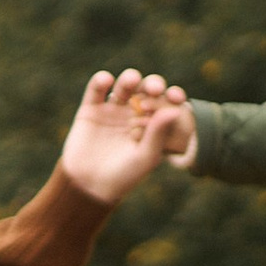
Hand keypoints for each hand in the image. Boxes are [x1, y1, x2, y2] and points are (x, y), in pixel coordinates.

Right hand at [58, 67, 195, 205]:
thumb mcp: (145, 156)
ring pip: (124, 85)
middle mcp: (133, 113)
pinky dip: (101, 81)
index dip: (172, 96)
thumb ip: (159, 134)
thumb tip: (176, 109)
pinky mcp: (90, 109)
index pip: (166, 103)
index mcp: (152, 123)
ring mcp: (112, 109)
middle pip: (146, 89)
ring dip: (129, 78)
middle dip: (152, 84)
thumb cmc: (123, 176)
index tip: (177, 98)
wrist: (88, 186)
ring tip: (132, 80)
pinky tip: (106, 80)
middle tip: (155, 89)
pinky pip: (96, 89)